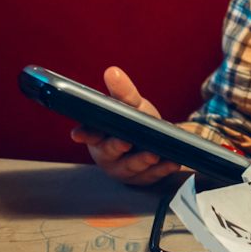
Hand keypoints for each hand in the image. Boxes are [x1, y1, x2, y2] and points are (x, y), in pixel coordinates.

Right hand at [69, 65, 185, 185]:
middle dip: (116, 147)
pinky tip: (172, 163)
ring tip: (153, 155)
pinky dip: (162, 169)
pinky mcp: (142, 179)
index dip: (84, 134)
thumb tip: (112, 72)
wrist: (157, 140)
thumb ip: (122, 92)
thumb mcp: (131, 104)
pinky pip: (152, 175)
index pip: (88, 134)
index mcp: (99, 135)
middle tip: (124, 142)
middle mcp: (108, 154)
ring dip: (141, 161)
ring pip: (130, 167)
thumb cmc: (136, 120)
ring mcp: (124, 169)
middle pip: (109, 152)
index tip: (78, 134)